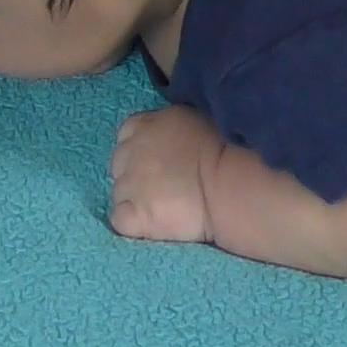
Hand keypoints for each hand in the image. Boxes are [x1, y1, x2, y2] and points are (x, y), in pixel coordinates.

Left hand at [108, 107, 223, 244]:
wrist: (228, 183)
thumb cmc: (226, 150)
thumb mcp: (197, 120)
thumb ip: (173, 128)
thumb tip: (173, 138)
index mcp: (149, 125)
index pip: (128, 133)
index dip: (140, 148)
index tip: (158, 161)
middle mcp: (132, 151)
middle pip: (119, 164)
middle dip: (135, 175)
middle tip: (163, 187)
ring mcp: (130, 184)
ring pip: (119, 193)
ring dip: (135, 200)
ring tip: (163, 208)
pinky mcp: (134, 215)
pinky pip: (120, 221)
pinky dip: (132, 224)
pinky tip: (152, 225)